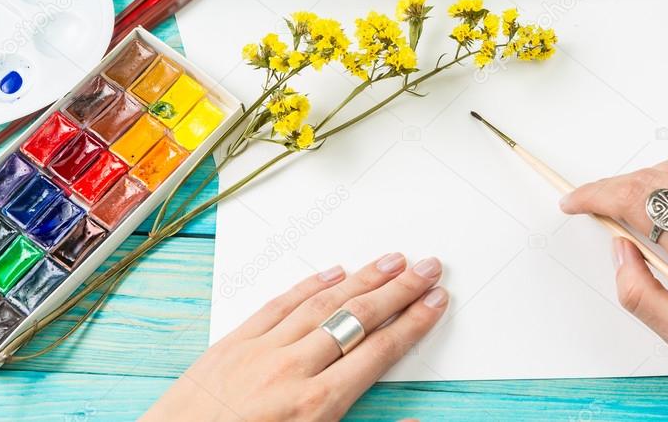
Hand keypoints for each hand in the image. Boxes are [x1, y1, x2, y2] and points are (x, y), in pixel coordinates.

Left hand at [143, 253, 447, 421]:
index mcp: (316, 406)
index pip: (380, 351)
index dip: (414, 322)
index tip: (436, 300)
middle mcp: (292, 371)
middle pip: (358, 318)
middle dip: (399, 290)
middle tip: (427, 266)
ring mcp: (259, 352)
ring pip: (322, 303)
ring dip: (362, 278)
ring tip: (391, 260)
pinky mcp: (230, 345)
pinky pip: (277, 305)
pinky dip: (307, 286)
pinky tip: (331, 272)